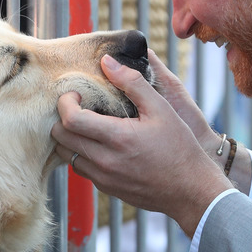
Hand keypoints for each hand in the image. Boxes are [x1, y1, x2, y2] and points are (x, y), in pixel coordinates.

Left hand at [51, 54, 233, 236]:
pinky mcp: (106, 188)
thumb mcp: (161, 108)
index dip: (66, 102)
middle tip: (78, 106)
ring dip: (70, 137)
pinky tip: (99, 142)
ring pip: (66, 155)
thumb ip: (132, 82)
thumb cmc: (179, 147)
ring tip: (87, 124)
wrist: (191, 190)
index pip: (70, 119)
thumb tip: (107, 61)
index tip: (76, 94)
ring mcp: (103, 178)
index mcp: (117, 138)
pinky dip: (81, 153)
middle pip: (60, 138)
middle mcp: (105, 161)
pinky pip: (80, 168)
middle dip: (62, 117)